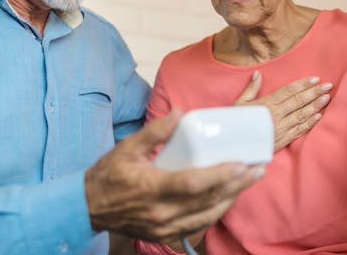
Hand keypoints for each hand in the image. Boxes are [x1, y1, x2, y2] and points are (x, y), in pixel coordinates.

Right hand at [84, 110, 264, 242]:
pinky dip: (216, 211)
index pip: (194, 183)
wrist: (88, 208)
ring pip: (208, 215)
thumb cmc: (107, 176)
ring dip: (232, 198)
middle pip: (208, 200)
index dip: (221, 175)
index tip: (242, 164)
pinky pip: (199, 225)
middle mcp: (161, 212)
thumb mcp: (127, 148)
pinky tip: (228, 197)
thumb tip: (179, 112)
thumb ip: (155, 131)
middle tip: (258, 168)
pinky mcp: (166, 234)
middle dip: (237, 185)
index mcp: (152, 188)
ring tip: (249, 180)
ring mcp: (164, 227)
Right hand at [235, 71, 332, 150]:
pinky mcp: (283, 139)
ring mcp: (280, 128)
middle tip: (328, 85)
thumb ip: (251, 88)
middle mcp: (275, 115)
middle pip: (298, 101)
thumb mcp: (240, 103)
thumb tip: (257, 73)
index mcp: (266, 104)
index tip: (315, 79)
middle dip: (314, 92)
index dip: (302, 84)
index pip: (288, 91)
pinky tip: (318, 116)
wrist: (235, 145)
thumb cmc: (237, 123)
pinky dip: (309, 123)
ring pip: (301, 114)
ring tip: (327, 98)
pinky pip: (299, 130)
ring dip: (315, 106)